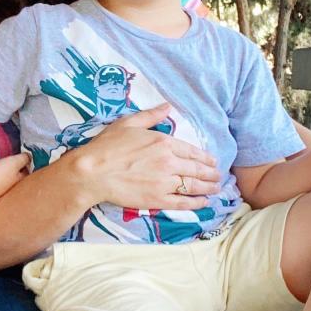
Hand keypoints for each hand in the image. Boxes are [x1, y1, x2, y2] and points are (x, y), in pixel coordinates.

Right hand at [73, 104, 220, 209]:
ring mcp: (165, 183)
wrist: (91, 172)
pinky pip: (184, 203)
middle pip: (198, 169)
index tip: (213, 161)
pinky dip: (197, 203)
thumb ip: (151, 116)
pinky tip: (204, 202)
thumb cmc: (106, 146)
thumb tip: (167, 106)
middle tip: (219, 176)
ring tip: (216, 188)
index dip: (206, 158)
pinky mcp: (158, 199)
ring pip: (195, 186)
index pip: (193, 151)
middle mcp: (169, 162)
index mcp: (163, 142)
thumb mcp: (127, 124)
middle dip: (212, 173)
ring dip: (209, 188)